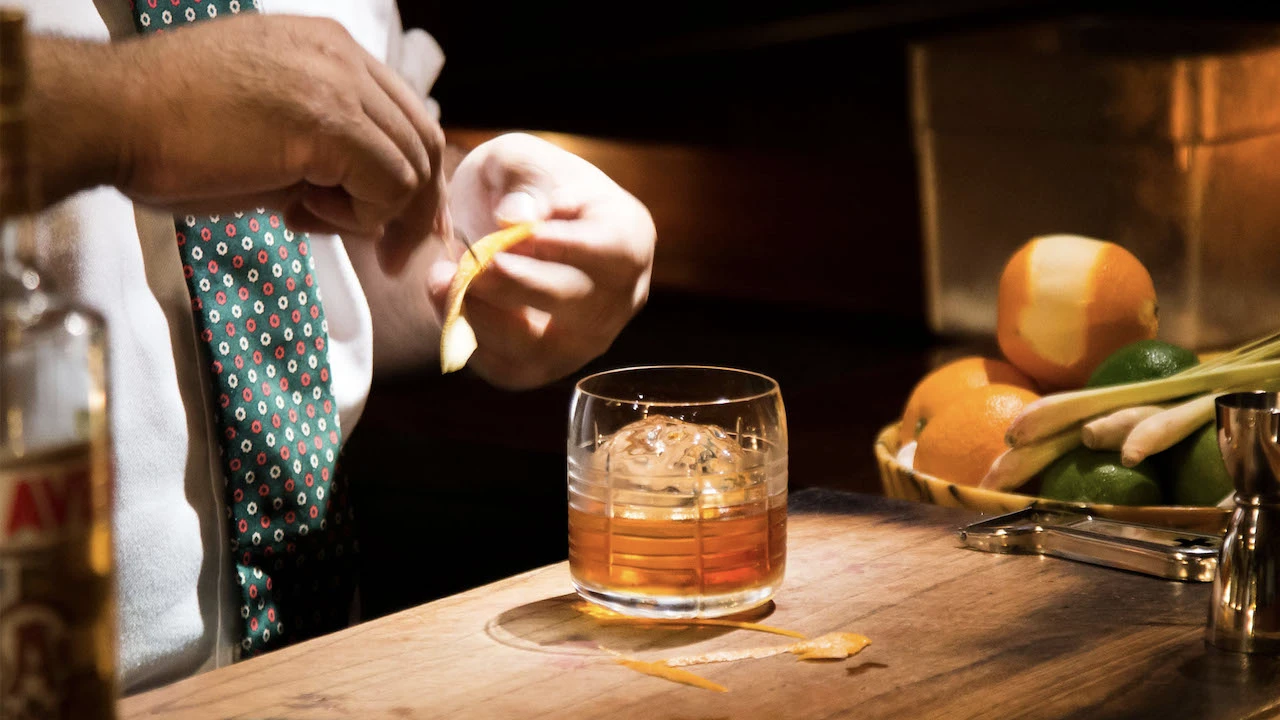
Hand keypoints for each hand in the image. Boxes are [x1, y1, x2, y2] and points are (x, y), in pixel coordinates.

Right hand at [29, 15, 445, 273]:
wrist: (112, 116)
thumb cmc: (168, 130)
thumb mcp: (267, 131)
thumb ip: (322, 149)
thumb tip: (356, 195)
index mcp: (329, 49)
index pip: (404, 115)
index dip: (409, 177)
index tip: (393, 225)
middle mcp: (344, 56)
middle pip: (423, 138)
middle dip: (414, 207)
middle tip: (389, 255)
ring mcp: (340, 84)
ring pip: (413, 165)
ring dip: (373, 212)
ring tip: (307, 215)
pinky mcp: (332, 122)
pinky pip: (390, 185)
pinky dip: (359, 216)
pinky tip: (298, 211)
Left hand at [430, 133, 654, 389]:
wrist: (499, 219)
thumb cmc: (521, 182)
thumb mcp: (519, 159)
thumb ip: (522, 181)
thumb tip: (517, 218)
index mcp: (628, 236)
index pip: (613, 251)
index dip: (566, 246)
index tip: (517, 231)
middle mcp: (619, 297)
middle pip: (579, 305)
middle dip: (517, 285)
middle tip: (471, 262)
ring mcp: (584, 338)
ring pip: (543, 350)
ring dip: (485, 318)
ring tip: (441, 278)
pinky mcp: (544, 365)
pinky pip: (509, 370)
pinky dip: (470, 341)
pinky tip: (445, 301)